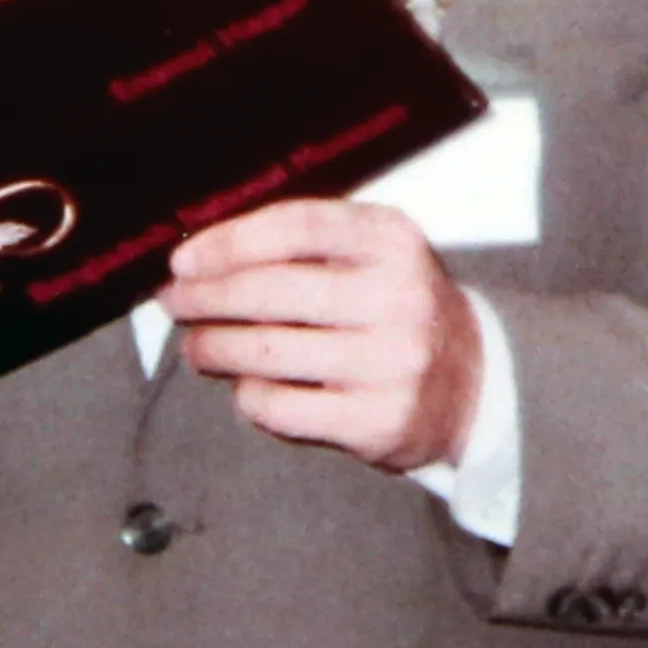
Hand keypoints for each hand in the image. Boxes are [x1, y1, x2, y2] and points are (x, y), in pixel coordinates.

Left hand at [161, 198, 474, 470]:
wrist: (472, 382)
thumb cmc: (397, 310)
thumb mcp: (373, 255)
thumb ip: (304, 245)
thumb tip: (203, 254)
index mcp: (393, 241)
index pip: (296, 227)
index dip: (228, 242)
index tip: (184, 260)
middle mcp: (398, 297)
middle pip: (271, 291)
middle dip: (205, 298)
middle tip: (175, 303)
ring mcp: (391, 362)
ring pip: (267, 353)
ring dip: (213, 348)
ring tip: (197, 347)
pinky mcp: (378, 420)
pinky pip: (281, 407)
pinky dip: (248, 396)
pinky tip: (245, 386)